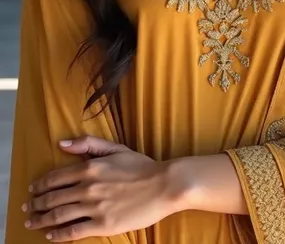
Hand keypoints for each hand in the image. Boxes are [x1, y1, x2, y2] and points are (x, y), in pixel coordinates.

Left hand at [23, 136, 183, 241]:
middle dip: (36, 204)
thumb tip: (61, 144)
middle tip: (27, 209)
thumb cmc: (141, 166)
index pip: (56, 177)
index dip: (40, 185)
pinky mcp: (103, 225)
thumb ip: (87, 144)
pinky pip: (73, 232)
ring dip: (41, 219)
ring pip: (59, 215)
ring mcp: (94, 207)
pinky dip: (58, 235)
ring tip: (32, 222)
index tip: (32, 190)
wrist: (163, 185)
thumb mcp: (115, 148)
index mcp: (90, 167)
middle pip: (53, 197)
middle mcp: (88, 187)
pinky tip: (50, 236)